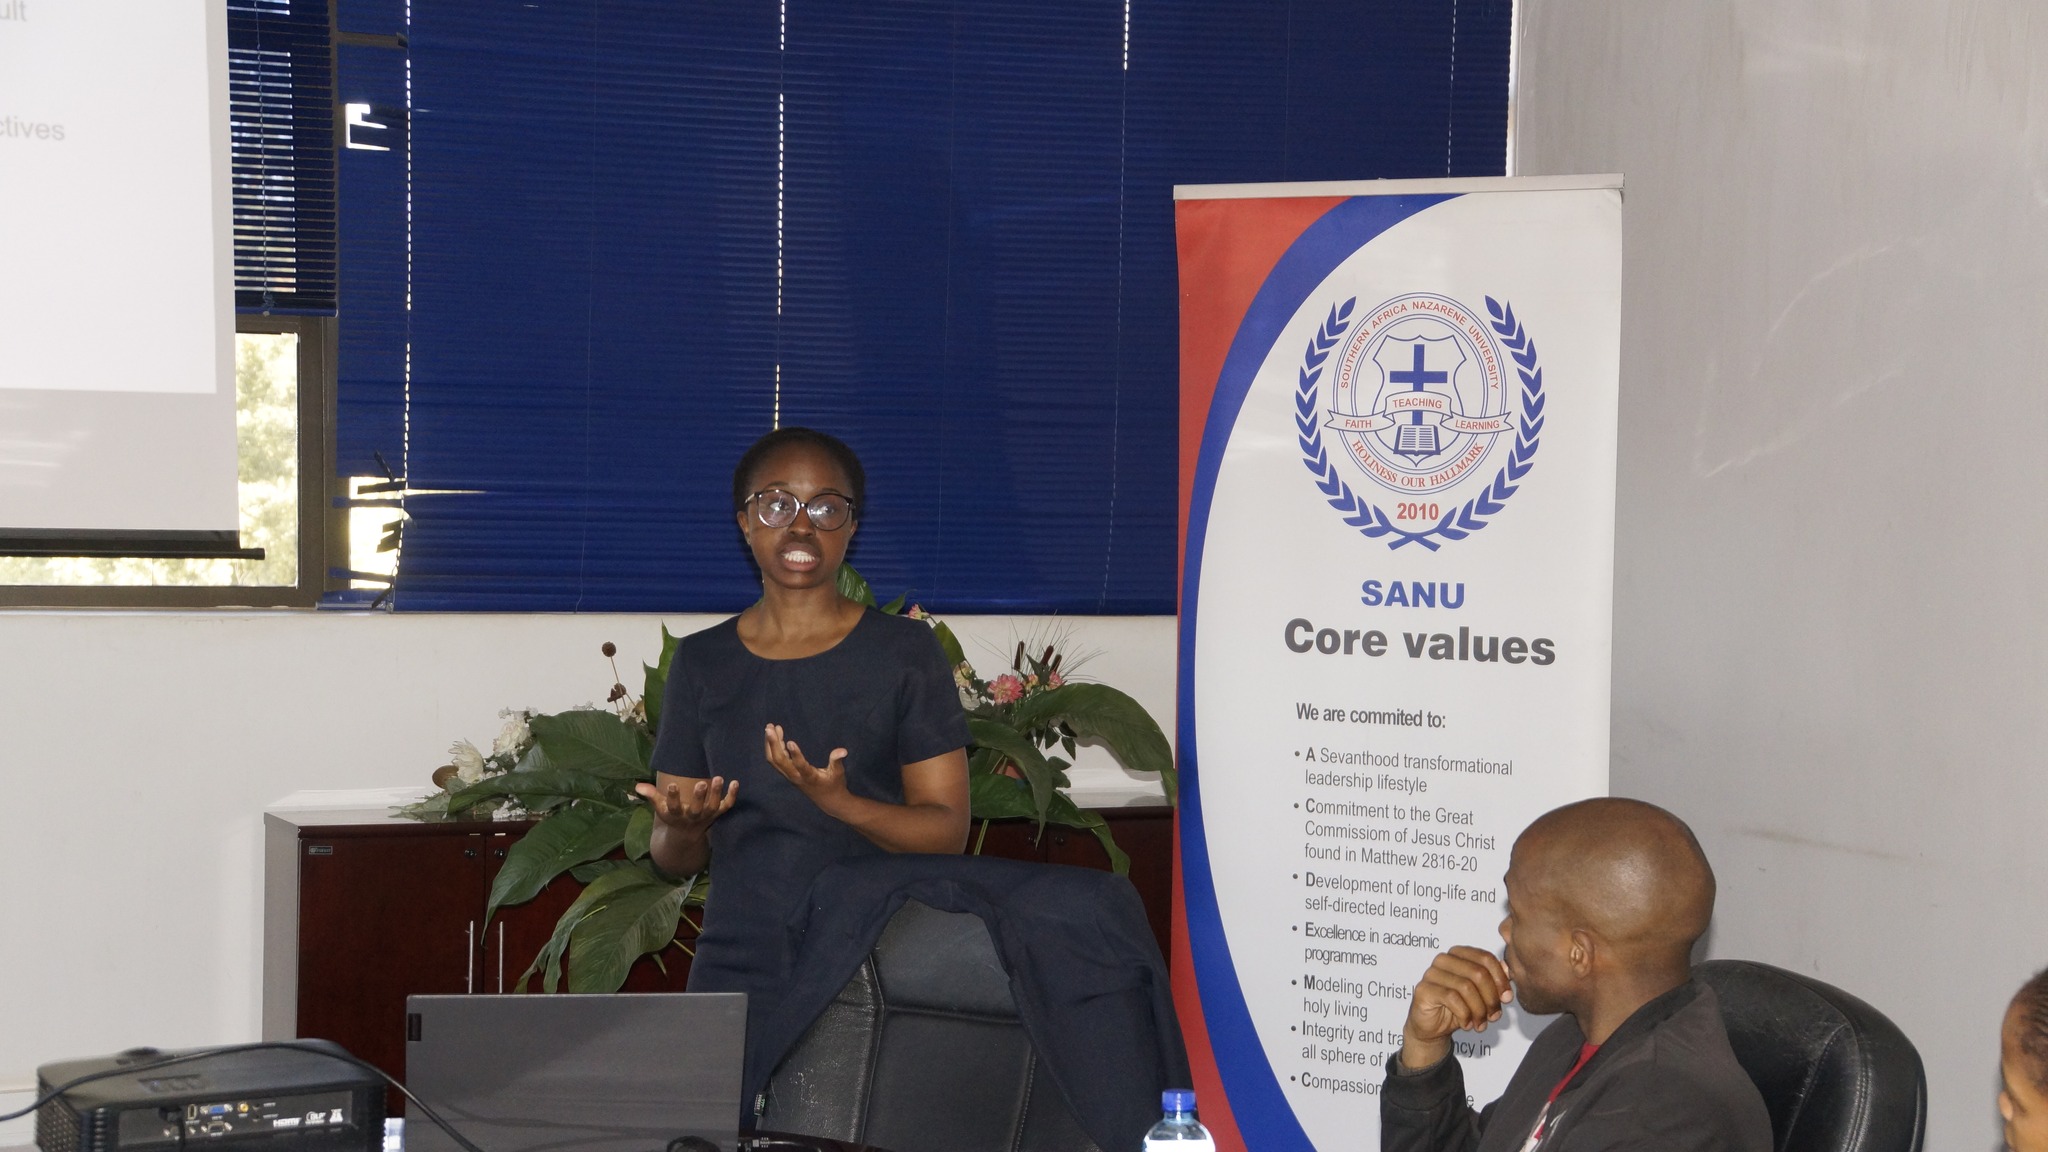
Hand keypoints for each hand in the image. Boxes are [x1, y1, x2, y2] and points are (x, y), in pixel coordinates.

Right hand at [633, 775, 737, 836]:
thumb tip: (637, 786)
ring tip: (719, 778)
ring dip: (716, 793)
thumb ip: (651, 796)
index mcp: (676, 815)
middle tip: (702, 783)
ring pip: (713, 806)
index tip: (673, 785)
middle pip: (697, 809)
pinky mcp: (717, 813)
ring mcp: (706, 816)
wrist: (687, 834)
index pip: (674, 807)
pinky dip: (732, 796)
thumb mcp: (661, 808)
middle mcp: (692, 816)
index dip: (673, 797)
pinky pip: (727, 806)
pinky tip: (735, 782)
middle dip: (699, 797)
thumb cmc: (673, 815)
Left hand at [763, 723, 850, 812]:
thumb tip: (843, 750)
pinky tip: (776, 736)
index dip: (795, 755)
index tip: (790, 741)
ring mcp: (789, 776)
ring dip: (770, 744)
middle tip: (769, 727)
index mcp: (809, 777)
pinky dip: (774, 748)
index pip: (800, 766)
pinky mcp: (787, 774)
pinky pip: (776, 761)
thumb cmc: (834, 785)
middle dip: (773, 744)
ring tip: (770, 727)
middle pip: (779, 761)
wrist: (827, 800)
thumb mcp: (838, 773)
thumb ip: (836, 761)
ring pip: (774, 761)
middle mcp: (795, 777)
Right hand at [1397, 945, 1513, 1071]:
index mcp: (1459, 954)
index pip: (1486, 958)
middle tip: (1494, 1016)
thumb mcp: (1481, 994)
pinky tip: (1467, 1024)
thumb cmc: (1457, 1008)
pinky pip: (1452, 998)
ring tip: (1481, 1024)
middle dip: (1491, 998)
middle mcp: (1444, 959)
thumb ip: (1494, 980)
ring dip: (1479, 1010)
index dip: (1500, 979)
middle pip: (1478, 973)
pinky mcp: (1424, 989)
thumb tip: (1509, 971)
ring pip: (1466, 987)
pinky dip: (1465, 1015)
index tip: (1507, 998)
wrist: (1433, 1028)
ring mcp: (1431, 973)